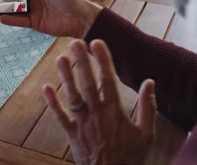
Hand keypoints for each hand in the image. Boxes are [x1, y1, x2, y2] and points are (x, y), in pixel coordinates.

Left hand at [43, 40, 155, 163]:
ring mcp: (83, 123)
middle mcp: (97, 114)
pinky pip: (60, 116)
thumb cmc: (130, 156)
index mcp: (116, 112)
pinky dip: (52, 102)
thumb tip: (150, 82)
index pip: (109, 80)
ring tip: (60, 58)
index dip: (103, 60)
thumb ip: (148, 106)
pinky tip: (46, 87)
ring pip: (73, 96)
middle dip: (82, 62)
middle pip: (88, 84)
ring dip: (66, 77)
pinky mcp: (71, 133)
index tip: (98, 43)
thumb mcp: (147, 133)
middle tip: (75, 42)